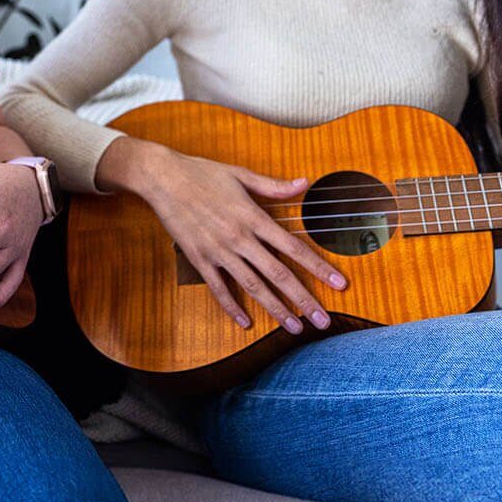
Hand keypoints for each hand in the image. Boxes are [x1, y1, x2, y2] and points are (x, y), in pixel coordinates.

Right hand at [137, 143, 347, 333]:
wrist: (162, 178)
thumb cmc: (202, 173)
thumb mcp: (240, 174)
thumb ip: (274, 186)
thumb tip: (304, 182)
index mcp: (253, 216)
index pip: (293, 247)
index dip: (318, 267)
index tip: (339, 284)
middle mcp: (239, 238)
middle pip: (278, 274)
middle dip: (304, 300)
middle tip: (323, 321)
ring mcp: (218, 251)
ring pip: (253, 286)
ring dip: (276, 309)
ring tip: (294, 328)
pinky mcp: (199, 258)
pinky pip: (218, 288)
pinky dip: (231, 307)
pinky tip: (246, 323)